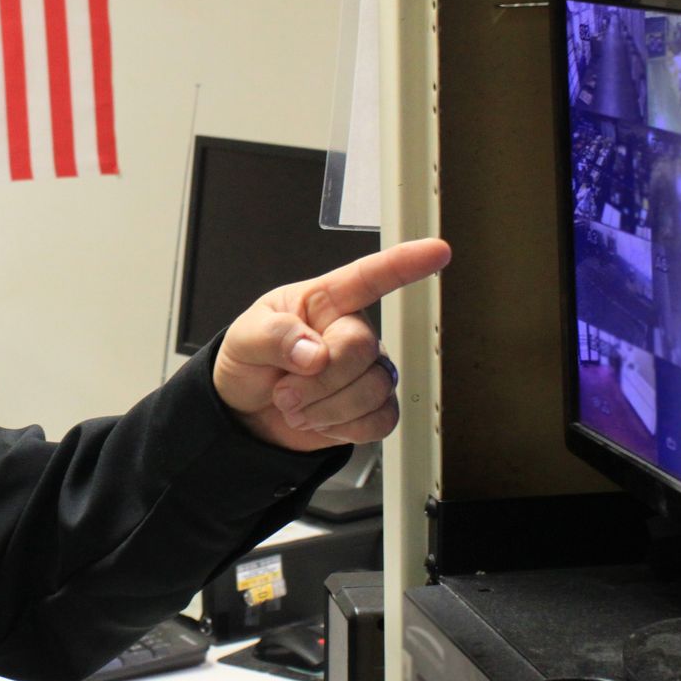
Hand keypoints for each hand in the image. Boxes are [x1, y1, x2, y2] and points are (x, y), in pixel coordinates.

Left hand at [213, 238, 451, 451]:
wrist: (247, 413)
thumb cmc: (249, 361)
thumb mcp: (244, 339)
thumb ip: (273, 336)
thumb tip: (313, 352)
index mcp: (323, 301)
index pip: (368, 277)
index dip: (405, 264)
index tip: (437, 251)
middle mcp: (351, 331)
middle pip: (360, 349)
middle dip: (318, 379)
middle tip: (284, 391)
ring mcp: (367, 370)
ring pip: (372, 390)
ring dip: (325, 409)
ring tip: (296, 407)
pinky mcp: (373, 407)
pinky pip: (380, 420)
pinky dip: (343, 428)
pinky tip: (320, 421)